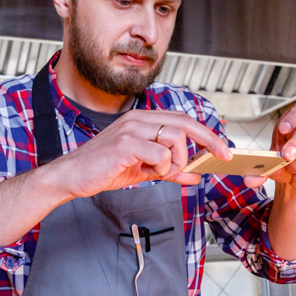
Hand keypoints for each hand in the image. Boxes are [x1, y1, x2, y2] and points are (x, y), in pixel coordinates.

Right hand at [46, 110, 231, 198]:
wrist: (72, 177)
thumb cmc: (104, 169)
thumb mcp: (144, 170)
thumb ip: (170, 171)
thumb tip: (195, 175)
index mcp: (143, 120)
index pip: (183, 119)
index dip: (206, 133)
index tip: (222, 148)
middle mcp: (139, 119)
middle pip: (185, 122)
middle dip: (208, 140)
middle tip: (221, 156)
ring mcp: (132, 129)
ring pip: (175, 138)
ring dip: (176, 161)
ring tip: (160, 172)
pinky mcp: (126, 144)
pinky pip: (160, 154)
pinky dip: (162, 168)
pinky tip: (148, 173)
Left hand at [244, 99, 295, 192]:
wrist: (294, 178)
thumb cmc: (282, 163)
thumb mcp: (268, 162)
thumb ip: (261, 169)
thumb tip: (253, 178)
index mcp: (293, 123)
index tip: (284, 128)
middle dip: (294, 146)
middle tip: (285, 156)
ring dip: (294, 168)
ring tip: (290, 171)